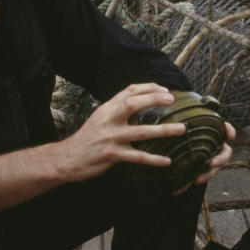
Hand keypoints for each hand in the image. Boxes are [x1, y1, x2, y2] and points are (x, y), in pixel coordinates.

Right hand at [55, 83, 186, 182]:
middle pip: (133, 103)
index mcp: (107, 109)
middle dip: (154, 99)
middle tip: (172, 99)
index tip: (165, 90)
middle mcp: (109, 120)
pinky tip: (167, 161)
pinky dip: (153, 159)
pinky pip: (137, 157)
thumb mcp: (100, 118)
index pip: (129, 91)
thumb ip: (117, 109)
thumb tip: (141, 101)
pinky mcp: (112, 155)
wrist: (67, 158)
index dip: (148, 88)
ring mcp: (111, 137)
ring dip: (163, 130)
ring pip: (141, 132)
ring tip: (181, 129)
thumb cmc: (88, 138)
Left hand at [174, 122, 236, 194]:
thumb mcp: (179, 125)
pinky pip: (194, 179)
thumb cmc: (176, 130)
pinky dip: (185, 185)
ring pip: (212, 170)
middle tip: (212, 162)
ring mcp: (207, 161)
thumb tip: (177, 124)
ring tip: (196, 180)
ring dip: (206, 175)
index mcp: (213, 134)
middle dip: (220, 159)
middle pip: (224, 154)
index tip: (230, 135)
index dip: (229, 131)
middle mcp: (214, 148)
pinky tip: (176, 190)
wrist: (168, 144)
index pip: (226, 130)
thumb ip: (180, 123)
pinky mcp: (196, 172)